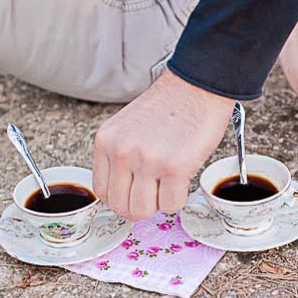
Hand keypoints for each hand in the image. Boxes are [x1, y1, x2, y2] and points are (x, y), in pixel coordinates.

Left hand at [92, 69, 232, 220]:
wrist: (196, 87)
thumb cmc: (169, 106)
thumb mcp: (128, 128)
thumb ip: (121, 156)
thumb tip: (126, 192)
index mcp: (106, 141)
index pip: (102, 191)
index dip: (121, 199)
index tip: (133, 195)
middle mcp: (122, 152)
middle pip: (121, 206)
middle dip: (139, 207)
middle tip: (153, 195)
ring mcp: (147, 161)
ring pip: (143, 210)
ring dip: (157, 204)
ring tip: (167, 186)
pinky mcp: (174, 168)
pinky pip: (169, 205)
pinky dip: (176, 199)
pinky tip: (180, 181)